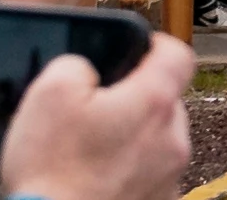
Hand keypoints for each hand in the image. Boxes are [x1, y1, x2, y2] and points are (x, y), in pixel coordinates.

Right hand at [0, 37, 194, 199]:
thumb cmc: (53, 173)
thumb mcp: (49, 94)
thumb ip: (75, 65)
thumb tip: (86, 69)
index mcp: (153, 102)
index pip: (178, 54)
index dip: (156, 46)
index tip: (137, 51)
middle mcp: (172, 139)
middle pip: (166, 102)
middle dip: (136, 101)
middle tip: (98, 112)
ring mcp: (169, 177)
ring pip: (160, 142)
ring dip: (134, 140)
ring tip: (93, 152)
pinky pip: (151, 176)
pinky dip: (130, 173)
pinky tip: (98, 179)